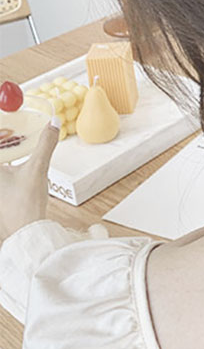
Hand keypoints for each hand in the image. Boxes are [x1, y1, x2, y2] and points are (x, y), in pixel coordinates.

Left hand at [0, 117, 59, 241]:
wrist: (26, 232)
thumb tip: (52, 124)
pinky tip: (15, 159)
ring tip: (12, 138)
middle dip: (3, 139)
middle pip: (0, 150)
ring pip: (2, 161)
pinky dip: (7, 161)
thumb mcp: (37, 169)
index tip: (5, 116)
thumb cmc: (25, 204)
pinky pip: (3, 171)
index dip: (1, 128)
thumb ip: (45, 144)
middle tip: (9, 125)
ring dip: (6, 150)